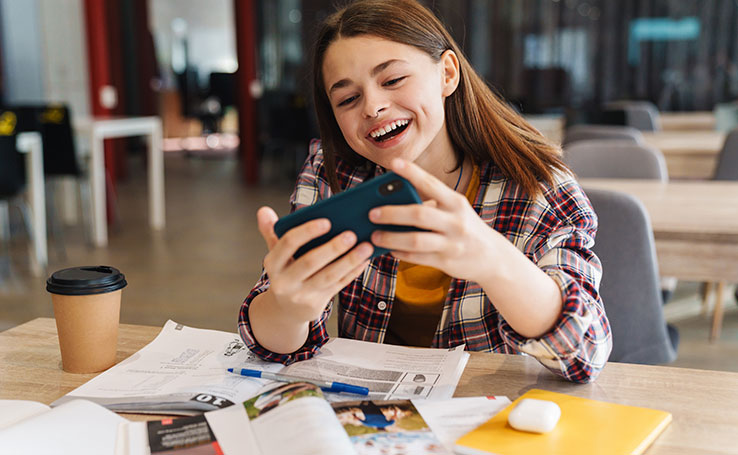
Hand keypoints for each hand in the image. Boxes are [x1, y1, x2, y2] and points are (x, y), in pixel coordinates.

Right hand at [256, 206, 373, 323]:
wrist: (284, 310)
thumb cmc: (285, 272)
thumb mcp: (276, 254)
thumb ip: (271, 232)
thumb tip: (263, 210)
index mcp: (273, 263)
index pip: (288, 243)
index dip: (307, 231)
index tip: (327, 221)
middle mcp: (284, 281)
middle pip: (310, 262)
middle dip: (332, 248)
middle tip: (352, 234)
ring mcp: (300, 296)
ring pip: (328, 276)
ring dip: (349, 261)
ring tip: (366, 247)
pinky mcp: (316, 305)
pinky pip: (338, 286)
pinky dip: (352, 273)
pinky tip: (364, 260)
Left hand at [368, 159, 502, 282]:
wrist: (492, 256)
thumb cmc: (464, 227)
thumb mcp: (454, 210)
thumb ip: (431, 204)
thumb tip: (393, 201)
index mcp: (456, 202)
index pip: (431, 183)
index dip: (412, 172)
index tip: (394, 163)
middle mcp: (455, 221)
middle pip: (418, 213)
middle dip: (392, 212)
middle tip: (372, 213)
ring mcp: (452, 243)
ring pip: (415, 240)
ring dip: (391, 237)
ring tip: (374, 236)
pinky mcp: (446, 261)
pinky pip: (417, 257)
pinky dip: (399, 253)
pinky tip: (389, 249)